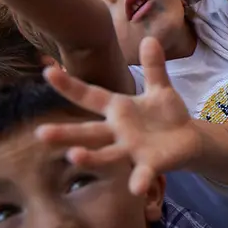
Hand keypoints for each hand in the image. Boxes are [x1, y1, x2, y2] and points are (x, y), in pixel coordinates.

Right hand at [36, 37, 193, 194]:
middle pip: (89, 132)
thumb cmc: (166, 114)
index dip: (70, 85)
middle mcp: (119, 132)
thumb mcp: (160, 88)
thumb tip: (149, 38)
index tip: (48, 71)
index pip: (90, 96)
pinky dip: (139, 181)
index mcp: (119, 109)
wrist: (188, 139)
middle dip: (66, 133)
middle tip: (39, 134)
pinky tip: (136, 189)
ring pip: (107, 154)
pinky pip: (142, 174)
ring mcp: (132, 150)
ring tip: (73, 157)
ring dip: (90, 157)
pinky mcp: (151, 165)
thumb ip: (153, 67)